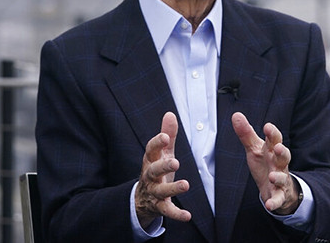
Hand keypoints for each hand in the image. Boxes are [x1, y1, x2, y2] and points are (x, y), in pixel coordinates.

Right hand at [135, 112, 190, 227]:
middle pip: (153, 170)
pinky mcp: (159, 206)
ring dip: (172, 188)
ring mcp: (153, 192)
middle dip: (163, 166)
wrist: (141, 198)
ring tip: (186, 185)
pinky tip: (187, 215)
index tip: (164, 136)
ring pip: (161, 191)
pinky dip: (176, 214)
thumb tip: (170, 113)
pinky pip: (167, 211)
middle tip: (175, 162)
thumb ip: (167, 134)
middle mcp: (150, 176)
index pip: (150, 150)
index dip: (156, 143)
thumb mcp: (161, 152)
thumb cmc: (155, 170)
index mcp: (150, 160)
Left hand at [231, 112, 300, 214]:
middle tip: (279, 147)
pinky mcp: (279, 195)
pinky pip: (279, 198)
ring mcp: (281, 179)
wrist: (277, 186)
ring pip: (282, 177)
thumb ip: (245, 133)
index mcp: (272, 150)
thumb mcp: (254, 148)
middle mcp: (279, 163)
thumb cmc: (265, 163)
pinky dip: (275, 202)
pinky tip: (269, 205)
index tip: (267, 127)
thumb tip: (236, 115)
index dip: (272, 133)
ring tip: (273, 176)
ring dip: (279, 177)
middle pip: (284, 156)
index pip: (275, 139)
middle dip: (283, 152)